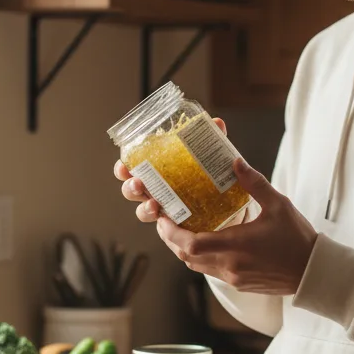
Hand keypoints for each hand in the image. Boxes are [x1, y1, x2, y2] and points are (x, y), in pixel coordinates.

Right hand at [113, 117, 229, 224]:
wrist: (230, 208)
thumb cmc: (213, 178)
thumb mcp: (213, 158)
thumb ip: (213, 141)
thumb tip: (217, 122)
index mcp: (157, 171)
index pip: (133, 168)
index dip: (123, 168)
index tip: (124, 165)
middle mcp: (155, 191)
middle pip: (130, 190)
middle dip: (130, 187)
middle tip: (138, 183)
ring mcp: (163, 210)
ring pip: (142, 211)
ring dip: (144, 208)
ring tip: (154, 205)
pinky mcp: (175, 226)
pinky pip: (163, 230)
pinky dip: (164, 227)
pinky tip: (170, 221)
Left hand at [155, 159, 317, 295]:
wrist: (314, 272)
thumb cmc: (298, 239)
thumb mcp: (278, 205)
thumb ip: (254, 183)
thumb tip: (236, 162)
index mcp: (236, 245)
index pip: (191, 243)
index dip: (171, 232)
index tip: (163, 217)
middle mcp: (230, 265)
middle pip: (186, 257)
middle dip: (171, 239)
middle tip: (166, 221)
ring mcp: (233, 277)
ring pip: (196, 266)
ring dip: (184, 250)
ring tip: (180, 230)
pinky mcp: (239, 284)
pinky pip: (211, 271)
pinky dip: (201, 258)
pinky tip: (206, 242)